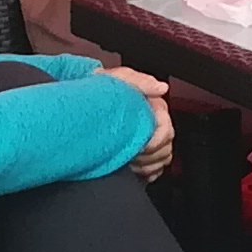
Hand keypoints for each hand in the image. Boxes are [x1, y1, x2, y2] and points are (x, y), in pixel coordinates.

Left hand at [101, 65, 178, 179]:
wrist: (85, 102)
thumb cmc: (100, 90)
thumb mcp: (117, 80)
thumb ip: (139, 81)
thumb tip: (161, 88)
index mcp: (154, 106)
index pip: (166, 130)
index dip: (154, 142)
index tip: (139, 147)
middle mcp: (155, 122)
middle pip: (166, 146)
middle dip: (149, 156)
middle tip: (130, 156)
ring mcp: (150, 137)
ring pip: (163, 158)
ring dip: (147, 165)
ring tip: (130, 163)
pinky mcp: (144, 152)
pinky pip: (157, 167)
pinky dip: (148, 172)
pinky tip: (135, 170)